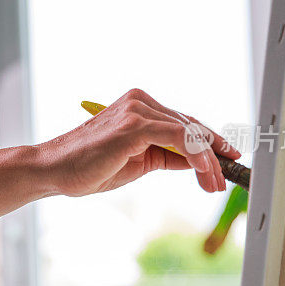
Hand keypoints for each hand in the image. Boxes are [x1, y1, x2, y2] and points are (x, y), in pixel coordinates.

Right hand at [37, 88, 241, 195]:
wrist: (54, 171)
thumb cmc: (88, 167)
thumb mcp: (138, 162)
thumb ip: (166, 155)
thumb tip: (196, 160)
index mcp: (138, 106)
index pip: (184, 122)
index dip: (210, 140)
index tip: (229, 157)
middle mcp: (139, 101)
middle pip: (190, 126)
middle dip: (212, 156)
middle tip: (224, 181)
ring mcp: (136, 110)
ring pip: (189, 132)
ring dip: (208, 161)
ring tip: (215, 184)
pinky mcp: (134, 125)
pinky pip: (179, 137)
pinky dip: (197, 155)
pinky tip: (205, 172)